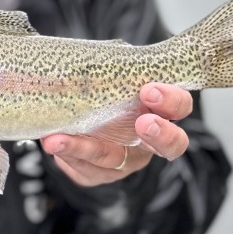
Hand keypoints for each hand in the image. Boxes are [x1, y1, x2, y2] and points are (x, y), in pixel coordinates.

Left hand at [40, 83, 192, 187]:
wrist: (74, 120)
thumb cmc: (100, 92)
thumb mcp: (107, 75)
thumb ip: (109, 68)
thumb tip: (87, 59)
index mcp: (157, 110)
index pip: (179, 106)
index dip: (171, 100)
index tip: (149, 90)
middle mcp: (149, 141)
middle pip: (171, 145)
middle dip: (160, 134)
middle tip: (143, 123)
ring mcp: (127, 161)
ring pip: (114, 160)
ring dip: (86, 149)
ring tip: (56, 139)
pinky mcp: (101, 175)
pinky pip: (87, 171)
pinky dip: (68, 156)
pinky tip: (53, 144)